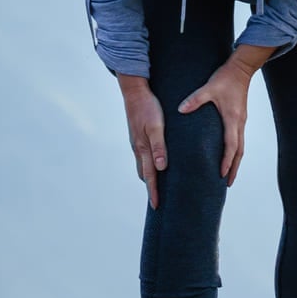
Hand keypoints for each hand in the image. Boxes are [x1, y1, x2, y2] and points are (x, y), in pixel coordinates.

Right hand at [117, 75, 165, 207]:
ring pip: (143, 166)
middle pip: (145, 174)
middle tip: (158, 202)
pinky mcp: (138, 137)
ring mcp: (137, 143)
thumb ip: (159, 147)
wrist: (135, 91)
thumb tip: (161, 168)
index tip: (156, 206)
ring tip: (158, 187)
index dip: (153, 191)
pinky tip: (157, 165)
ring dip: (150, 177)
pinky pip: (144, 156)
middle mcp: (138, 148)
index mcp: (143, 148)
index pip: (150, 176)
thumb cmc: (149, 108)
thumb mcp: (156, 126)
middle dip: (151, 188)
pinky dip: (150, 165)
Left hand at [179, 53, 262, 185]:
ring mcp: (241, 121)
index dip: (227, 161)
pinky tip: (229, 156)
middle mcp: (239, 123)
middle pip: (239, 152)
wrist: (241, 69)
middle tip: (227, 184)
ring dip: (235, 162)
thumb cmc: (225, 78)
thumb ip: (195, 99)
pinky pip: (239, 140)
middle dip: (234, 168)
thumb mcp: (208, 88)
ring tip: (229, 176)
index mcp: (232, 119)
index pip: (231, 145)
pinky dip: (235, 152)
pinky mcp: (239, 118)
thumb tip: (180, 110)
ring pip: (240, 147)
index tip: (222, 174)